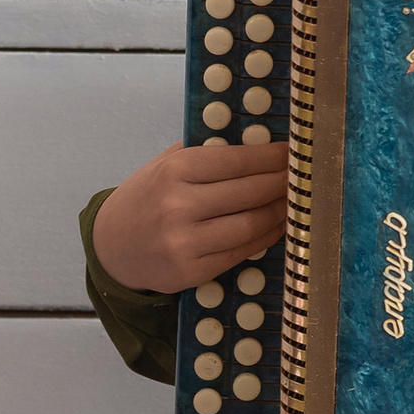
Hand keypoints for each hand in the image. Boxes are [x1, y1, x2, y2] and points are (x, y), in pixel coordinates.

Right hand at [92, 140, 289, 293]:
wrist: (111, 246)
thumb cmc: (146, 198)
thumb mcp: (164, 165)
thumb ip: (205, 152)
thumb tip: (260, 142)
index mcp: (173, 171)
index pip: (236, 161)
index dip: (271, 157)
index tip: (293, 152)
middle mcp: (178, 206)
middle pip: (249, 192)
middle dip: (282, 183)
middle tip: (302, 176)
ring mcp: (184, 242)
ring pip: (250, 225)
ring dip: (279, 212)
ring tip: (293, 201)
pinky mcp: (191, 271)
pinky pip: (241, 252)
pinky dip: (265, 237)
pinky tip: (276, 225)